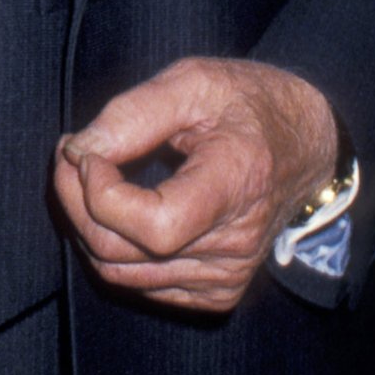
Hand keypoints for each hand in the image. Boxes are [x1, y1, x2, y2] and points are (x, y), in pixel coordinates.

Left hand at [54, 57, 338, 314]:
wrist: (303, 145)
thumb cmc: (246, 105)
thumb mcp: (192, 82)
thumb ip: (131, 115)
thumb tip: (78, 152)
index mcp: (236, 184)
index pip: (154, 225)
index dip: (100, 192)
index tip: (85, 149)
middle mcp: (235, 244)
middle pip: (120, 251)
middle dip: (74, 198)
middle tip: (71, 152)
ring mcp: (226, 275)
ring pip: (119, 272)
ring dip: (85, 223)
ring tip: (90, 174)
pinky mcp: (216, 292)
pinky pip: (139, 284)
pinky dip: (114, 247)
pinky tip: (119, 207)